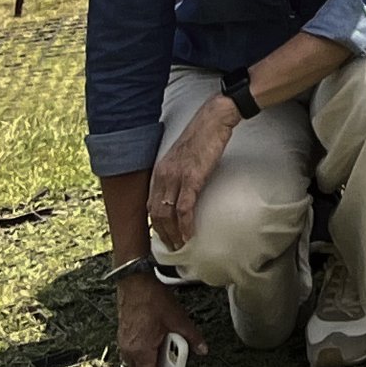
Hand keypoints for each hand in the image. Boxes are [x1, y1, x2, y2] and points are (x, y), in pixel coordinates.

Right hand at [116, 274, 207, 366]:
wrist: (134, 283)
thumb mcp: (178, 318)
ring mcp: (124, 346)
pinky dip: (142, 362)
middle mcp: (129, 352)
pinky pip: (130, 359)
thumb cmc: (153, 299)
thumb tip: (202, 350)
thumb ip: (191, 336)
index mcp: (142, 351)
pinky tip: (155, 352)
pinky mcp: (124, 338)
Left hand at [147, 96, 239, 252]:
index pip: (150, 205)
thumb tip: (181, 192)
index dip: (155, 225)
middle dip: (163, 235)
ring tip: (180, 246)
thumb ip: (177, 174)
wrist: (214, 118)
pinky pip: (184, 208)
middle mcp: (163, 176)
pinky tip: (190, 234)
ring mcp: (176, 177)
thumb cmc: (202, 136)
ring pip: (167, 214)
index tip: (164, 237)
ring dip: (173, 234)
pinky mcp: (192, 177)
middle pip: (156, 214)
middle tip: (172, 248)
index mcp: (159, 171)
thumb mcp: (183, 157)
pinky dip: (185, 225)